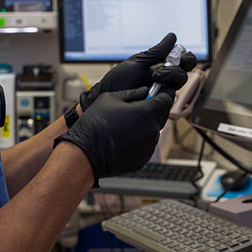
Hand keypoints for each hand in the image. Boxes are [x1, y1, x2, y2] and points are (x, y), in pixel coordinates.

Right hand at [55, 87, 174, 184]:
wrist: (85, 153)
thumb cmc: (94, 124)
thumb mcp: (110, 98)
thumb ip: (133, 93)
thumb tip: (144, 91)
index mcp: (146, 112)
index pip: (166, 98)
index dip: (163, 93)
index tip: (159, 92)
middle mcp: (152, 130)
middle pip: (162, 115)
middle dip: (153, 109)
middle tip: (136, 108)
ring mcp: (148, 147)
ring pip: (153, 131)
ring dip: (145, 126)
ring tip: (124, 125)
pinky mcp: (143, 159)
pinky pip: (146, 145)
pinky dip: (139, 141)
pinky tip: (123, 138)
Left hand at [77, 33, 197, 115]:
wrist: (106, 99)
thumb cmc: (117, 81)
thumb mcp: (136, 63)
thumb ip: (156, 52)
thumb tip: (172, 37)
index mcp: (160, 68)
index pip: (181, 62)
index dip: (186, 58)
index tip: (180, 54)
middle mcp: (164, 81)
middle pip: (184, 72)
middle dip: (178, 67)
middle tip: (166, 67)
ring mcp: (163, 94)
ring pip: (181, 83)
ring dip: (170, 75)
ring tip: (155, 77)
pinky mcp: (161, 106)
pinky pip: (172, 98)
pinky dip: (166, 90)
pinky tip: (154, 89)